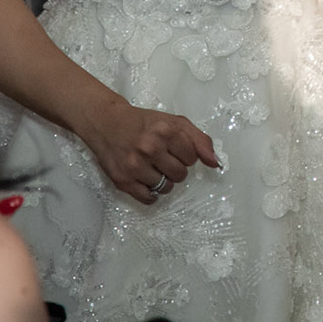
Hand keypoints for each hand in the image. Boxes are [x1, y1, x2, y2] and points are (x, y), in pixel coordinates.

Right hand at [76, 96, 219, 203]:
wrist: (108, 124)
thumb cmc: (145, 123)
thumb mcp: (175, 122)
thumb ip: (199, 140)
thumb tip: (215, 163)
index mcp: (166, 131)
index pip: (192, 158)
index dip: (186, 155)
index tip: (175, 149)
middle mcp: (150, 148)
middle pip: (180, 175)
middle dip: (175, 168)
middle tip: (163, 158)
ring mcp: (135, 166)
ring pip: (165, 188)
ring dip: (163, 180)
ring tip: (153, 167)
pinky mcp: (123, 181)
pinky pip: (148, 199)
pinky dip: (150, 194)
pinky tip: (146, 180)